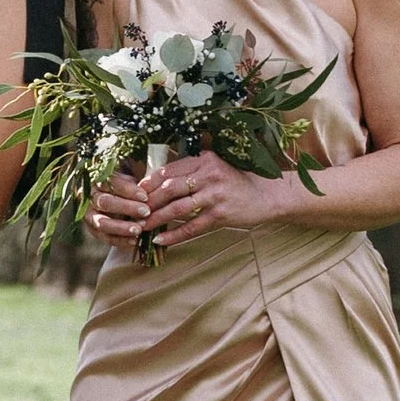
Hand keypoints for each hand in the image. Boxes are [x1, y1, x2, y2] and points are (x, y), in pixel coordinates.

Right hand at [84, 169, 154, 253]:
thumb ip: (137, 186)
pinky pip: (104, 238)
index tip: (145, 196)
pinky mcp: (92, 230)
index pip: (111, 183)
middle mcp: (89, 197)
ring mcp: (88, 215)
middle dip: (126, 207)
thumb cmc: (125, 189)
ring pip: (102, 222)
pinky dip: (120, 241)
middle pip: (105, 202)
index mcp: (97, 180)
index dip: (128, 190)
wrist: (114, 202)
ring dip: (121, 227)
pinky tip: (135, 241)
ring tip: (139, 229)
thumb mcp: (130, 182)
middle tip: (146, 212)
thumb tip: (148, 194)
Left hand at [131, 150, 289, 249]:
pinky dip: (175, 235)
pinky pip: (193, 227)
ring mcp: (215, 196)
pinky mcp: (221, 215)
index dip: (149, 182)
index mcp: (204, 160)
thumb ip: (192, 168)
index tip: (134, 192)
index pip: (169, 170)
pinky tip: (161, 239)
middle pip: (169, 188)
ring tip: (141, 227)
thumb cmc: (236, 181)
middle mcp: (208, 176)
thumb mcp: (215, 166)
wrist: (267, 196)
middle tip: (132, 211)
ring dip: (157, 218)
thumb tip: (159, 175)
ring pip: (178, 208)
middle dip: (148, 201)